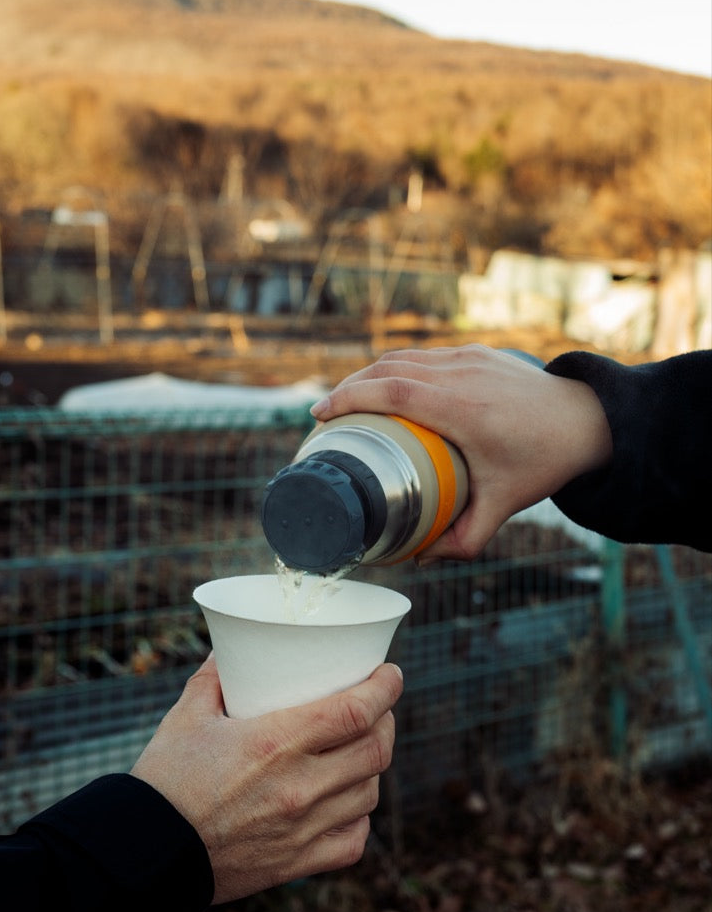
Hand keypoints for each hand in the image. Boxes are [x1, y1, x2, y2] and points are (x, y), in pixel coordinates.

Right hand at [130, 655, 402, 902]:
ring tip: (358, 752)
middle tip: (377, 709)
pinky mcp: (299, 863)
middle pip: (376, 749)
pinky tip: (344, 802)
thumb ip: (213, 679)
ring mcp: (304, 828)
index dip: (385, 688)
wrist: (146, 853)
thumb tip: (231, 649)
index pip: (356, 711)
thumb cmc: (164, 781)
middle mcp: (299, 786)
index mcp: (275, 743)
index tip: (390, 674)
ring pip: (369, 792)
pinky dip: (357, 817)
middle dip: (385, 722)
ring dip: (371, 767)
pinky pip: (353, 839)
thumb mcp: (186, 717)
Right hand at [311, 344, 612, 559]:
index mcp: (461, 409)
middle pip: (387, 370)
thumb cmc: (544, 461)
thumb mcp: (503, 505)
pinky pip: (424, 356)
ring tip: (347, 403)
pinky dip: (396, 370)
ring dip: (369, 376)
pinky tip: (385, 390)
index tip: (320, 414)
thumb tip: (421, 558)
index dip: (349, 398)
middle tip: (325, 415)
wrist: (589, 420)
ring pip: (403, 358)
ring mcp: (469, 358)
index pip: (391, 392)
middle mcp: (461, 375)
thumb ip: (464, 539)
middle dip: (348, 388)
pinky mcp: (476, 352)